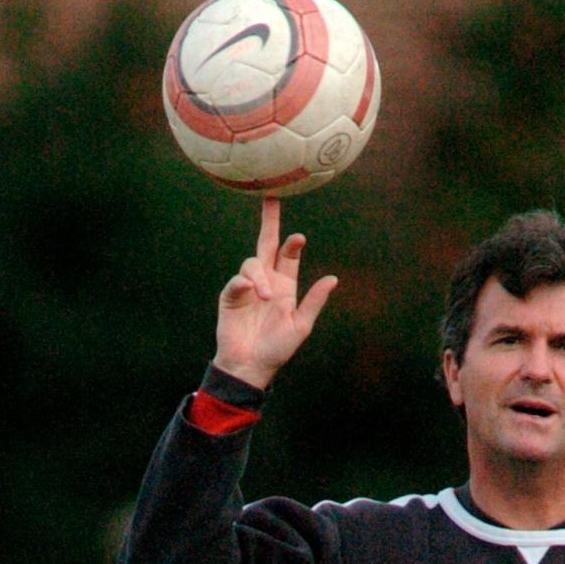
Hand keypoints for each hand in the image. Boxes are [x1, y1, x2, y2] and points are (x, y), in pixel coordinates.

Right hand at [213, 197, 337, 388]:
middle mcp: (266, 281)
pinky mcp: (230, 297)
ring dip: (260, 276)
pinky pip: (236, 282)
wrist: (252, 366)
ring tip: (266, 297)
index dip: (292, 244)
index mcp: (285, 286)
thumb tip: (333, 279)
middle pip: (266, 244)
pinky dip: (243, 284)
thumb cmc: (277, 348)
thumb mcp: (301, 326)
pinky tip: (250, 292)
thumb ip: (314, 302)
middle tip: (271, 197)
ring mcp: (247, 288)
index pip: (288, 256)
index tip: (299, 238)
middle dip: (269, 222)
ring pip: (252, 264)